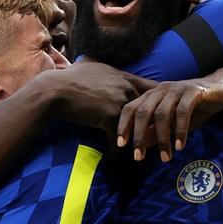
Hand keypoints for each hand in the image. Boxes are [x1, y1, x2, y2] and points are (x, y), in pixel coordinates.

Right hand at [41, 62, 155, 145]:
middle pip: (150, 110)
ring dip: (139, 143)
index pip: (153, 88)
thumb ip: (104, 68)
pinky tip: (115, 159)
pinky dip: (117, 151)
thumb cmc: (70, 78)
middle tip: (162, 140)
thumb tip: (100, 64)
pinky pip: (119, 137)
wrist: (55, 90)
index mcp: (125, 77)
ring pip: (137, 126)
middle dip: (155, 126)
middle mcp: (126, 87)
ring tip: (141, 155)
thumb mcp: (92, 65)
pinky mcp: (109, 116)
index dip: (161, 101)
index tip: (166, 113)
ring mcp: (119, 101)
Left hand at [116, 76, 222, 161]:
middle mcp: (161, 90)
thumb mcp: (172, 123)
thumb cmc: (192, 107)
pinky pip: (183, 112)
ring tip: (165, 158)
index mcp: (152, 95)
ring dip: (162, 138)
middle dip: (139, 136)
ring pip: (162, 114)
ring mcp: (176, 89)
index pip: (131, 109)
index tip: (121, 145)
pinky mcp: (193, 92)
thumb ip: (156, 131)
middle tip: (138, 157)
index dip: (123, 126)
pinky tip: (180, 146)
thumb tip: (143, 145)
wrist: (218, 90)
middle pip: (143, 112)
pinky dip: (180, 130)